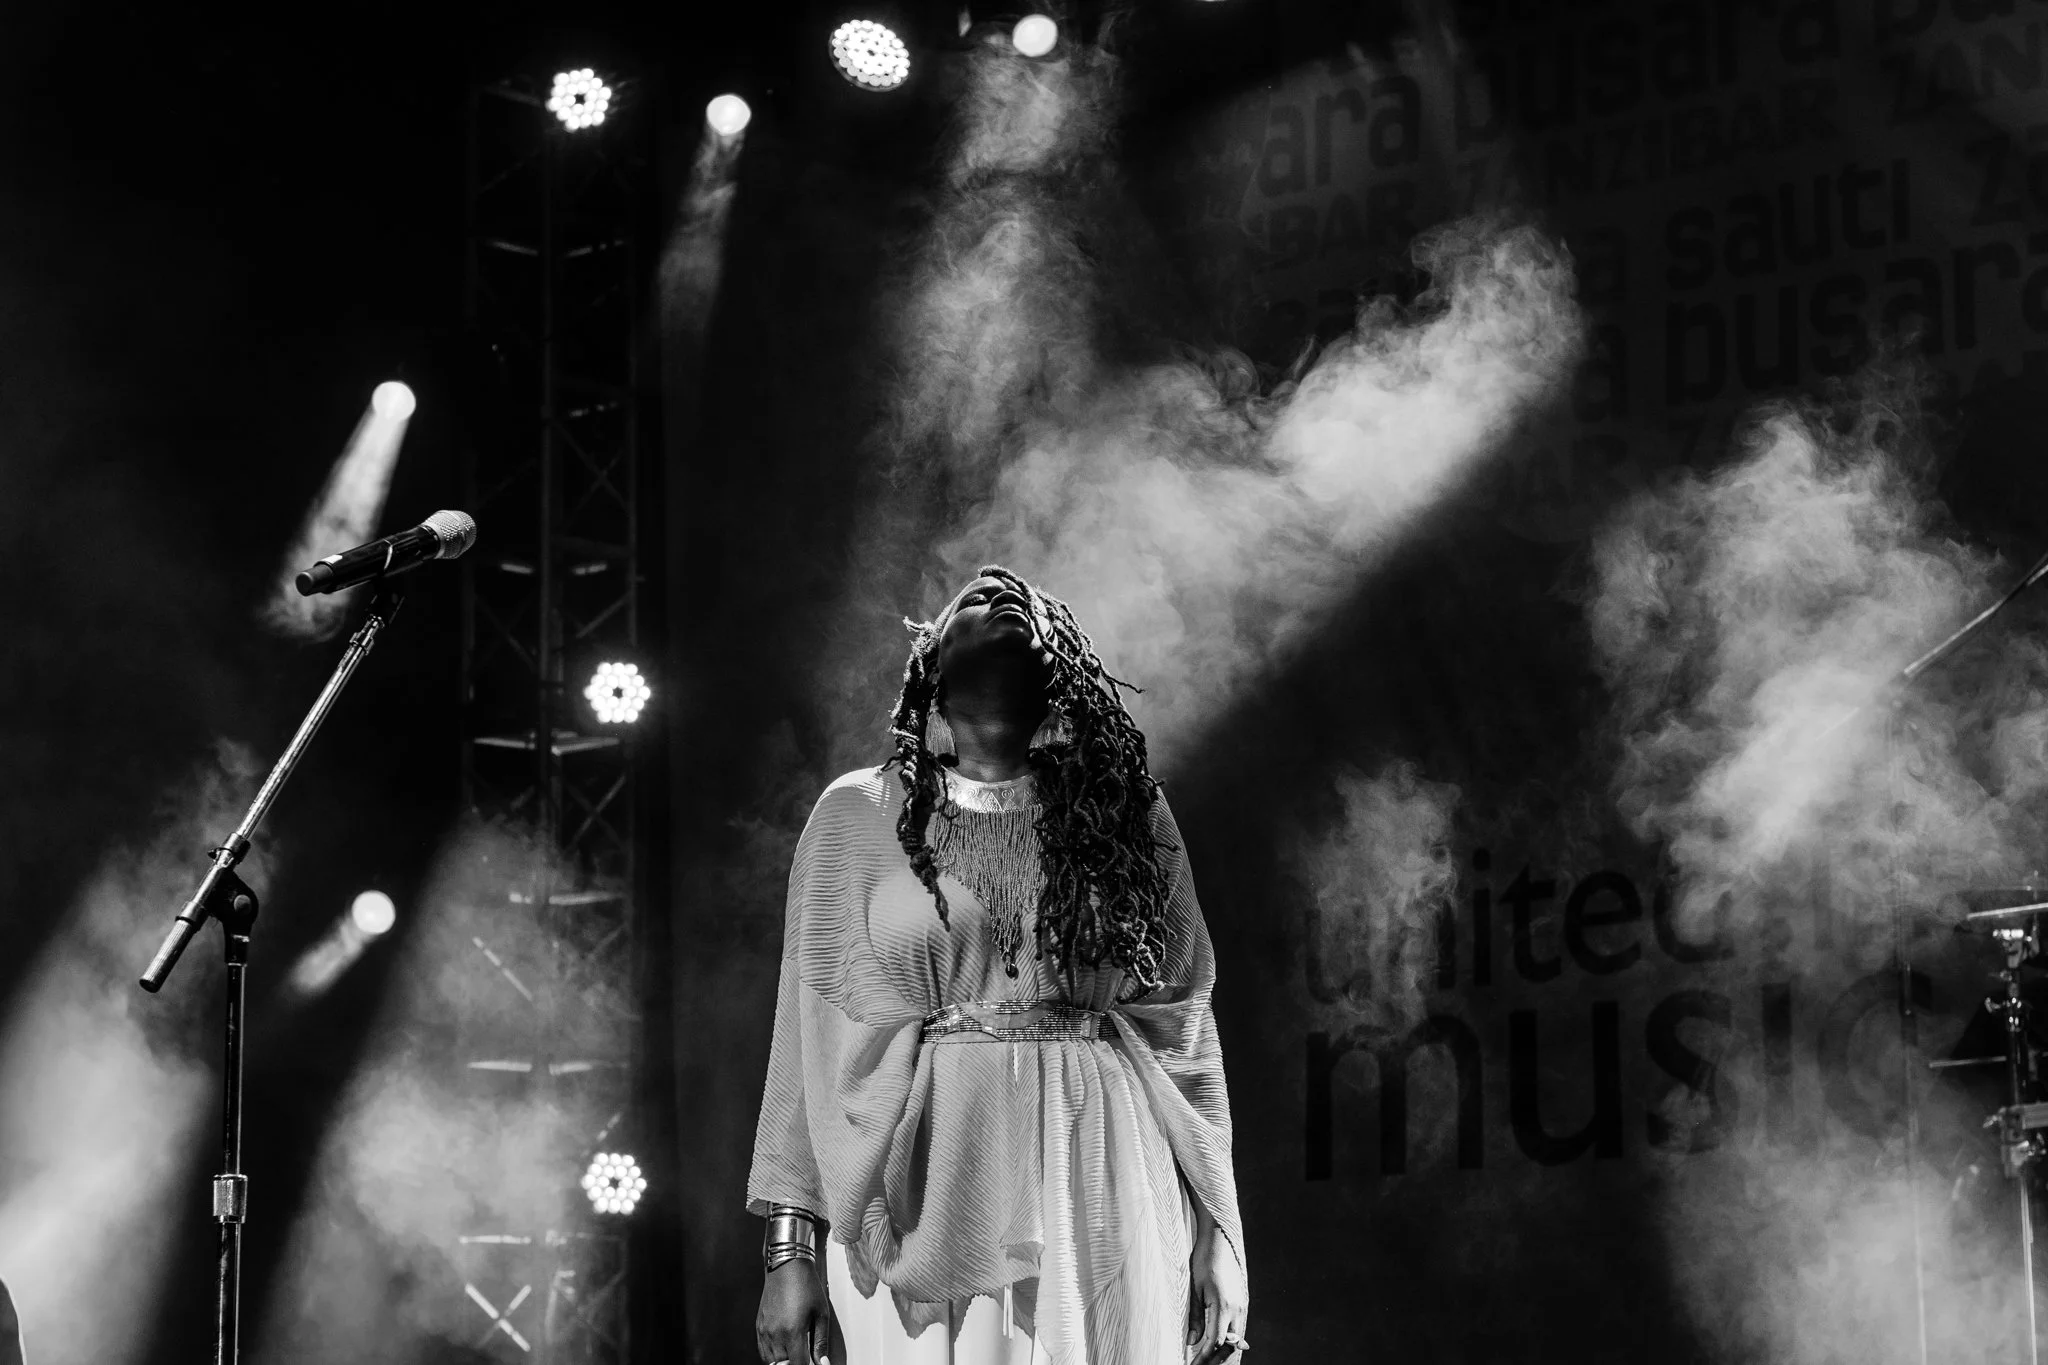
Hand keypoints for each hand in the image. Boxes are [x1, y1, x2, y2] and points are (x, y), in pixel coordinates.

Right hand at [757, 1257, 833, 1364]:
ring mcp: (764, 1331)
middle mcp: (775, 1334)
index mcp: (793, 1332)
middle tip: (806, 1358)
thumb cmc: (806, 1286)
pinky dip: (773, 1356)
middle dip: (796, 1364)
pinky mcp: (759, 1326)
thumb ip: (821, 1342)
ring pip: (771, 1361)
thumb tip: (823, 1363)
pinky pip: (763, 1351)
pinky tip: (783, 1351)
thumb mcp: (821, 1313)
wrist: (786, 1265)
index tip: (815, 1364)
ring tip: (796, 1355)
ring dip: (784, 1362)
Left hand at [1186, 1217, 1248, 1364]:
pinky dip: (1229, 1338)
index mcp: (1223, 1306)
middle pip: (1230, 1345)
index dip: (1204, 1357)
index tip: (1193, 1364)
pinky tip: (1219, 1342)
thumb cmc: (1203, 1261)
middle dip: (1215, 1359)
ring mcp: (1242, 1305)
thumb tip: (1192, 1342)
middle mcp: (1237, 1308)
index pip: (1216, 1343)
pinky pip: (1238, 1326)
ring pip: (1236, 1337)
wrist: (1220, 1239)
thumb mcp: (1194, 1290)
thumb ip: (1195, 1318)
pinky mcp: (1242, 1301)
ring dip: (1223, 1350)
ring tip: (1207, 1359)